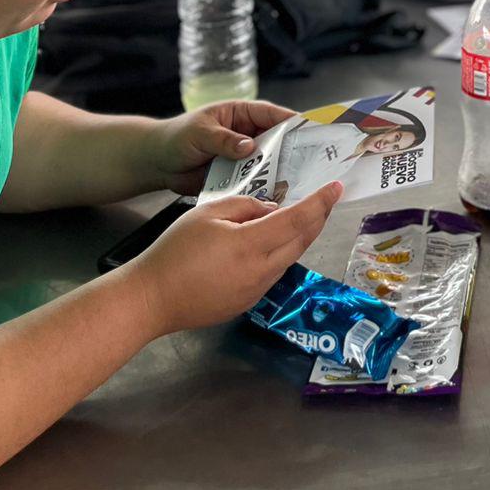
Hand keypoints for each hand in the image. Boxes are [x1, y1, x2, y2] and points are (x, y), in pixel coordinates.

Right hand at [129, 184, 341, 335]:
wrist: (152, 299)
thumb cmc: (176, 251)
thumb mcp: (208, 213)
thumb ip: (245, 206)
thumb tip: (271, 210)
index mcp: (252, 245)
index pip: (298, 219)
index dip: (321, 202)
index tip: (337, 186)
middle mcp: (262, 271)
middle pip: (302, 241)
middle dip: (318, 218)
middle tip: (325, 198)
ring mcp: (256, 291)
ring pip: (290, 257)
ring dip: (300, 236)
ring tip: (303, 215)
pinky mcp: (247, 302)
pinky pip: (274, 272)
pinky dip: (282, 252)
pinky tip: (274, 241)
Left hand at [143, 100, 296, 195]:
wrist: (156, 164)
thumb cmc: (176, 138)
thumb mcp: (200, 133)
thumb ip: (224, 140)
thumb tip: (249, 146)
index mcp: (240, 114)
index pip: (272, 114)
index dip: (292, 121)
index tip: (311, 131)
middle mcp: (246, 134)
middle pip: (276, 141)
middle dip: (292, 151)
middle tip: (312, 164)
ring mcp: (242, 157)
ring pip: (268, 164)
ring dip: (279, 174)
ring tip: (298, 185)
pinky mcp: (235, 177)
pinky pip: (253, 183)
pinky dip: (262, 190)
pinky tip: (273, 200)